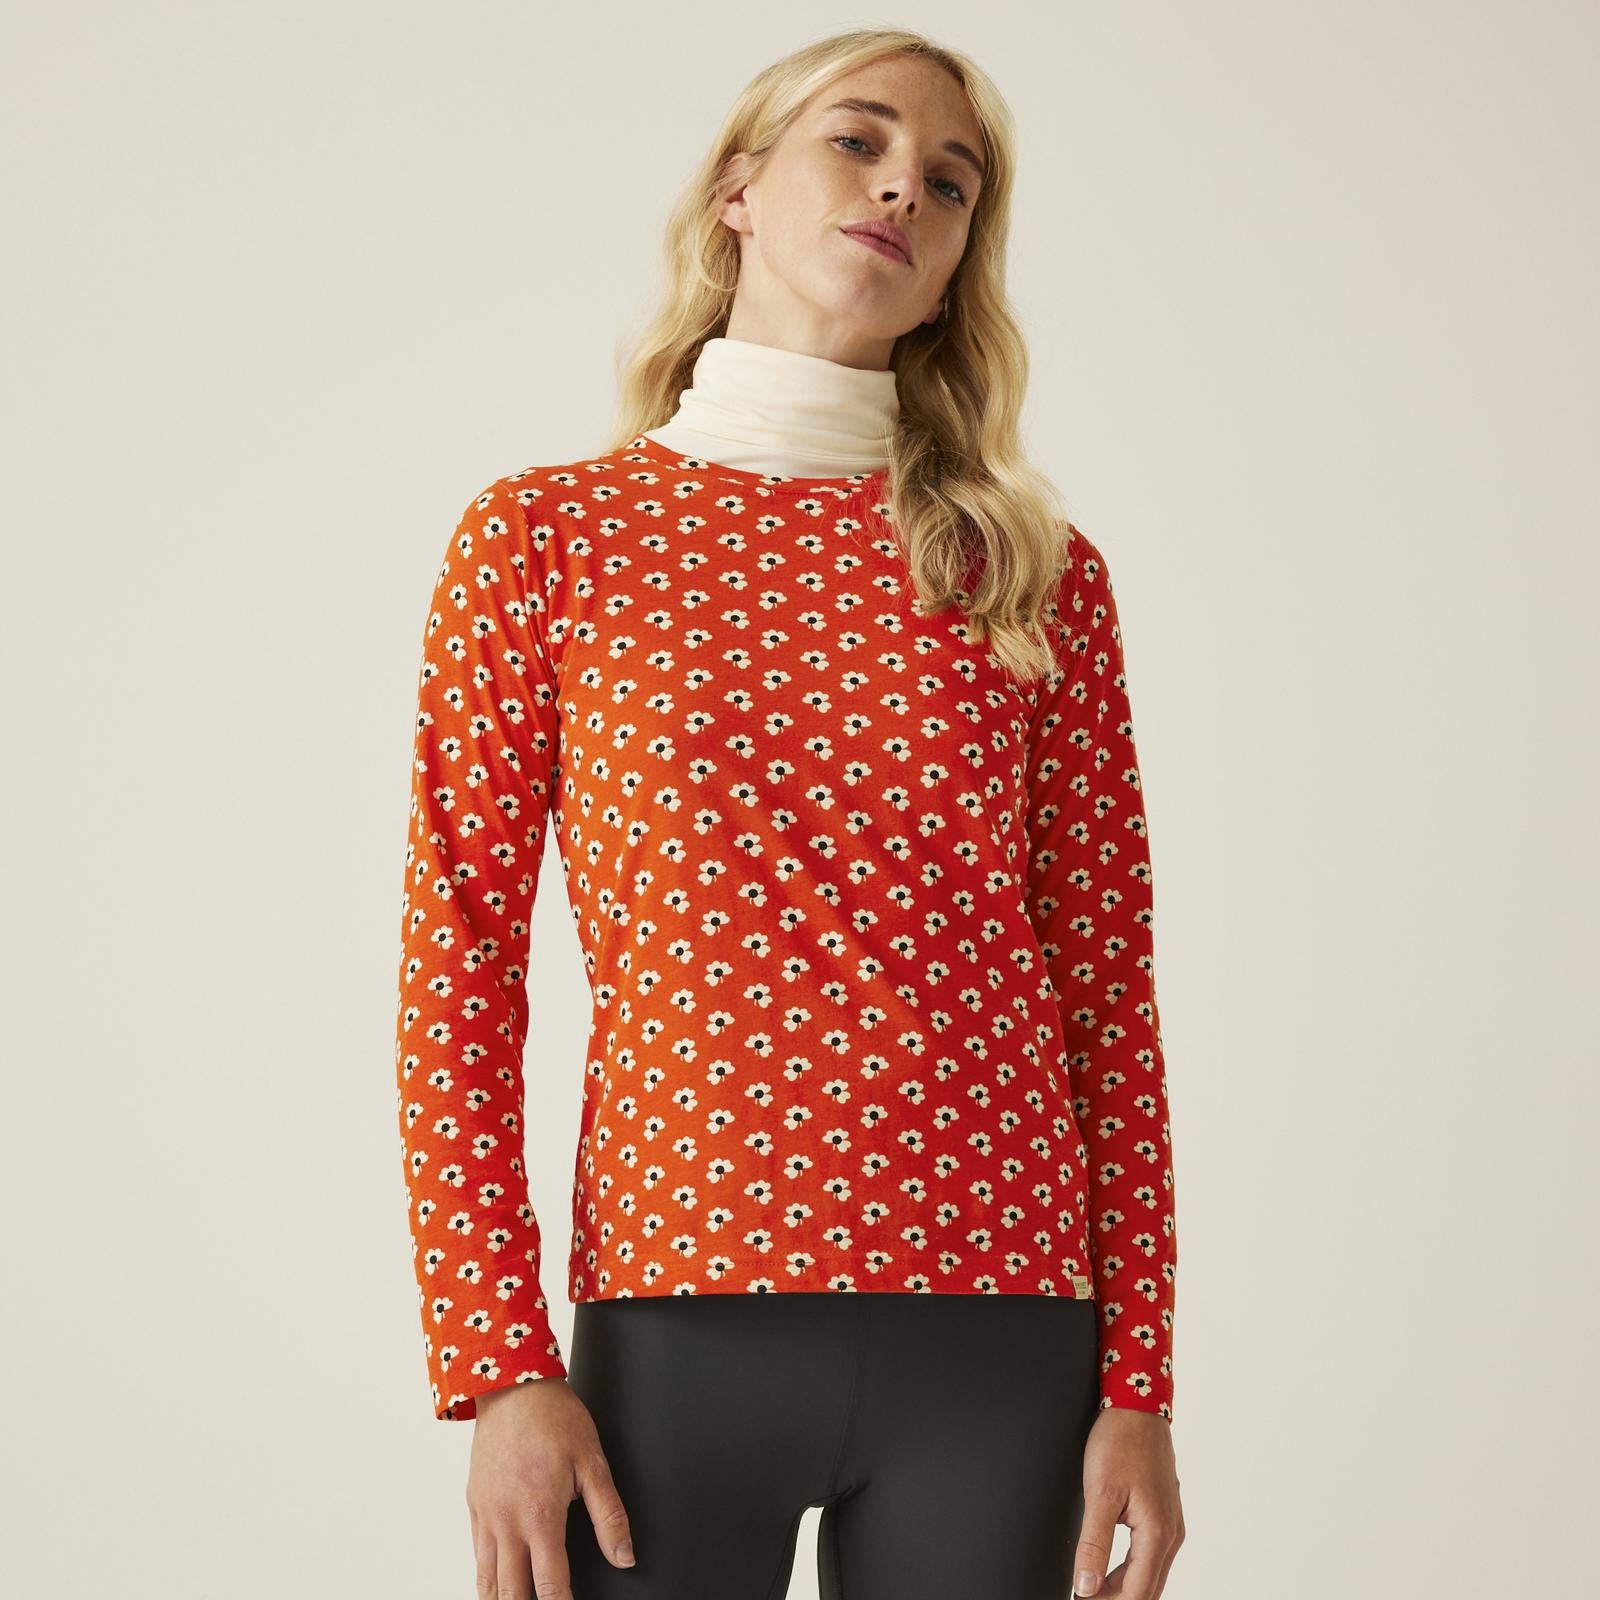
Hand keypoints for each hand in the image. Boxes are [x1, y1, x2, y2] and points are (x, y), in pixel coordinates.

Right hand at [466, 1377, 635, 1598]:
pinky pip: (476, 1555)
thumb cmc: (554, 1418)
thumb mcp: (593, 1462)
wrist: (512, 1386)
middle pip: (512, 1593)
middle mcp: (507, 1523)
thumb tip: (625, 1556)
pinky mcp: (475, 1504)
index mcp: (540, 1515)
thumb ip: (610, 1515)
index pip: (551, 1585)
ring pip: (487, 1582)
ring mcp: (486, 1515)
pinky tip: (498, 1584)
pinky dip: (486, 1578)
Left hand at [1071, 1408, 1184, 1598]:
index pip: (1136, 1593)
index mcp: (1158, 1533)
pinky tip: (1108, 1570)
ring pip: (1149, 1575)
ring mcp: (1170, 1525)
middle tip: (1083, 1597)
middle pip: (1146, 1589)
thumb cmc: (1121, 1442)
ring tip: (1090, 1589)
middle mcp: (1171, 1534)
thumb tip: (1086, 1585)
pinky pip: (1150, 1557)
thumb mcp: (1099, 1494)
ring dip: (1122, 1588)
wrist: (1138, 1407)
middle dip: (1116, 1599)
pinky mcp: (1163, 1515)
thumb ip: (1093, 1544)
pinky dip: (1130, 1570)